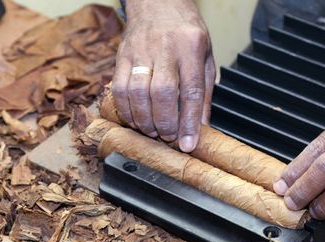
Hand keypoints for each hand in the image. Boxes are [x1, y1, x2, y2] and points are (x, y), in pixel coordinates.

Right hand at [112, 0, 214, 151]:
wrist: (157, 2)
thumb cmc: (185, 32)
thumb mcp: (205, 58)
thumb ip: (203, 93)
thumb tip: (201, 128)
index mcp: (191, 47)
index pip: (191, 90)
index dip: (189, 122)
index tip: (188, 144)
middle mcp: (165, 48)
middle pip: (162, 93)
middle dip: (164, 122)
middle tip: (168, 136)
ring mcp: (140, 51)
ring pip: (137, 92)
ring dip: (144, 119)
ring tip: (152, 130)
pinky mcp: (122, 56)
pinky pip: (119, 88)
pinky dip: (126, 110)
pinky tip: (135, 119)